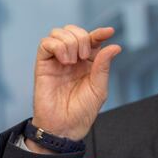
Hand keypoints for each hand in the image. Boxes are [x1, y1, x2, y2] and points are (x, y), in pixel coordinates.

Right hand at [31, 25, 121, 145]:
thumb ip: (103, 66)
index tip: (109, 32)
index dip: (100, 32)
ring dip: (70, 42)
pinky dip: (57, 46)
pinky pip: (45, 43)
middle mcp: (72, 58)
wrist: (64, 127)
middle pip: (74, 31)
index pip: (92, 39)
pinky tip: (64, 61)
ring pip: (59, 33)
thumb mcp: (99, 89)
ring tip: (73, 61)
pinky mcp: (43, 64)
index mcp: (88, 63)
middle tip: (84, 57)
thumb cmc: (82, 112)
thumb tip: (114, 46)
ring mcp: (56, 60)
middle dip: (82, 38)